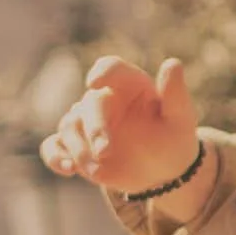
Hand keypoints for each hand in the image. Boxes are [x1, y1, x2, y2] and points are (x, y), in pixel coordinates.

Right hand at [37, 53, 202, 197]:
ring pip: (70, 127)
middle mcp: (103, 99)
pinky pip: (54, 147)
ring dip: (80, 149)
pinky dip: (55, 156)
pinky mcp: (76, 146)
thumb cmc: (173, 137)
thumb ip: (175, 93)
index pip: (112, 69)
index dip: (103, 73)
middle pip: (90, 104)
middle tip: (105, 151)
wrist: (163, 168)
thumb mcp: (181, 118)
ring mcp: (86, 123)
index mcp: (129, 85)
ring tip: (98, 170)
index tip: (95, 83)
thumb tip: (173, 64)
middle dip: (94, 127)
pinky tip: (67, 169)